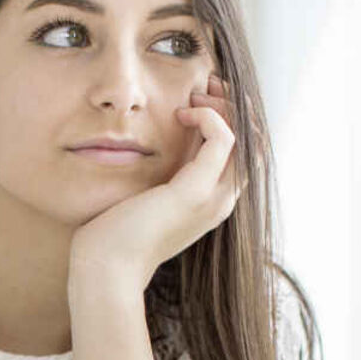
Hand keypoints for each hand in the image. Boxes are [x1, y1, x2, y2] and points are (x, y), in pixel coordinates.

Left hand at [68, 74, 243, 292]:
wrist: (107, 269)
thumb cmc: (117, 234)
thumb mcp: (150, 195)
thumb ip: (165, 174)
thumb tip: (164, 142)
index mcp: (213, 202)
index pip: (244, 154)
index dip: (232, 120)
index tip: (202, 100)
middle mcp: (222, 201)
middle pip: (253, 143)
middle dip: (235, 108)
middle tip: (204, 90)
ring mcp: (213, 199)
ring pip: (246, 138)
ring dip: (225, 108)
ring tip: (194, 98)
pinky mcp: (195, 192)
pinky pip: (223, 139)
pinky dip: (209, 118)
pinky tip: (181, 115)